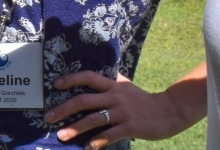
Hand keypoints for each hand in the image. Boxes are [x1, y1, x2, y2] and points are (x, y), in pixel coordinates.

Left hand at [45, 71, 204, 147]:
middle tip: (49, 117)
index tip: (55, 84)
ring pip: (94, 119)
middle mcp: (116, 96)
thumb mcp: (127, 87)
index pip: (89, 77)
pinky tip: (88, 147)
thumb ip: (112, 83)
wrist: (170, 111)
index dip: (72, 79)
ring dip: (76, 128)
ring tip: (62, 136)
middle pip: (85, 100)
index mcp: (114, 85)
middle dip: (64, 109)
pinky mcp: (131, 126)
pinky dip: (98, 141)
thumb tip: (95, 78)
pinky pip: (110, 135)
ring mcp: (123, 112)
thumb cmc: (145, 101)